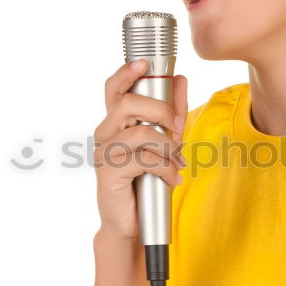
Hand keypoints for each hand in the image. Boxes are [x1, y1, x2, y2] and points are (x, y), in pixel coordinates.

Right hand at [93, 59, 187, 240]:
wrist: (131, 223)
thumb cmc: (145, 180)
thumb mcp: (165, 143)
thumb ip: (172, 113)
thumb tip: (181, 79)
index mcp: (116, 122)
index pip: (114, 88)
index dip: (126, 73)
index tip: (143, 63)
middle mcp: (106, 133)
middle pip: (128, 104)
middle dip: (161, 110)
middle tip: (179, 126)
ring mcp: (105, 153)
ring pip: (140, 133)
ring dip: (167, 146)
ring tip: (176, 161)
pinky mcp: (109, 173)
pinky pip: (143, 160)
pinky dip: (165, 168)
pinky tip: (172, 178)